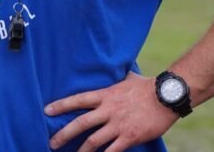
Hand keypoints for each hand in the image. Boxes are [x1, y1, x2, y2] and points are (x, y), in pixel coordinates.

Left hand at [46, 71, 178, 150]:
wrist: (166, 96)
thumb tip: (113, 70)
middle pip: (80, 123)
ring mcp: (118, 125)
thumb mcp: (127, 78)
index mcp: (106, 95)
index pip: (78, 99)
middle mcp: (109, 110)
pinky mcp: (129, 137)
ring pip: (93, 141)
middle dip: (63, 134)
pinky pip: (112, 151)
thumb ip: (116, 79)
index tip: (47, 111)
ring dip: (81, 151)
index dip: (61, 105)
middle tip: (52, 143)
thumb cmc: (148, 86)